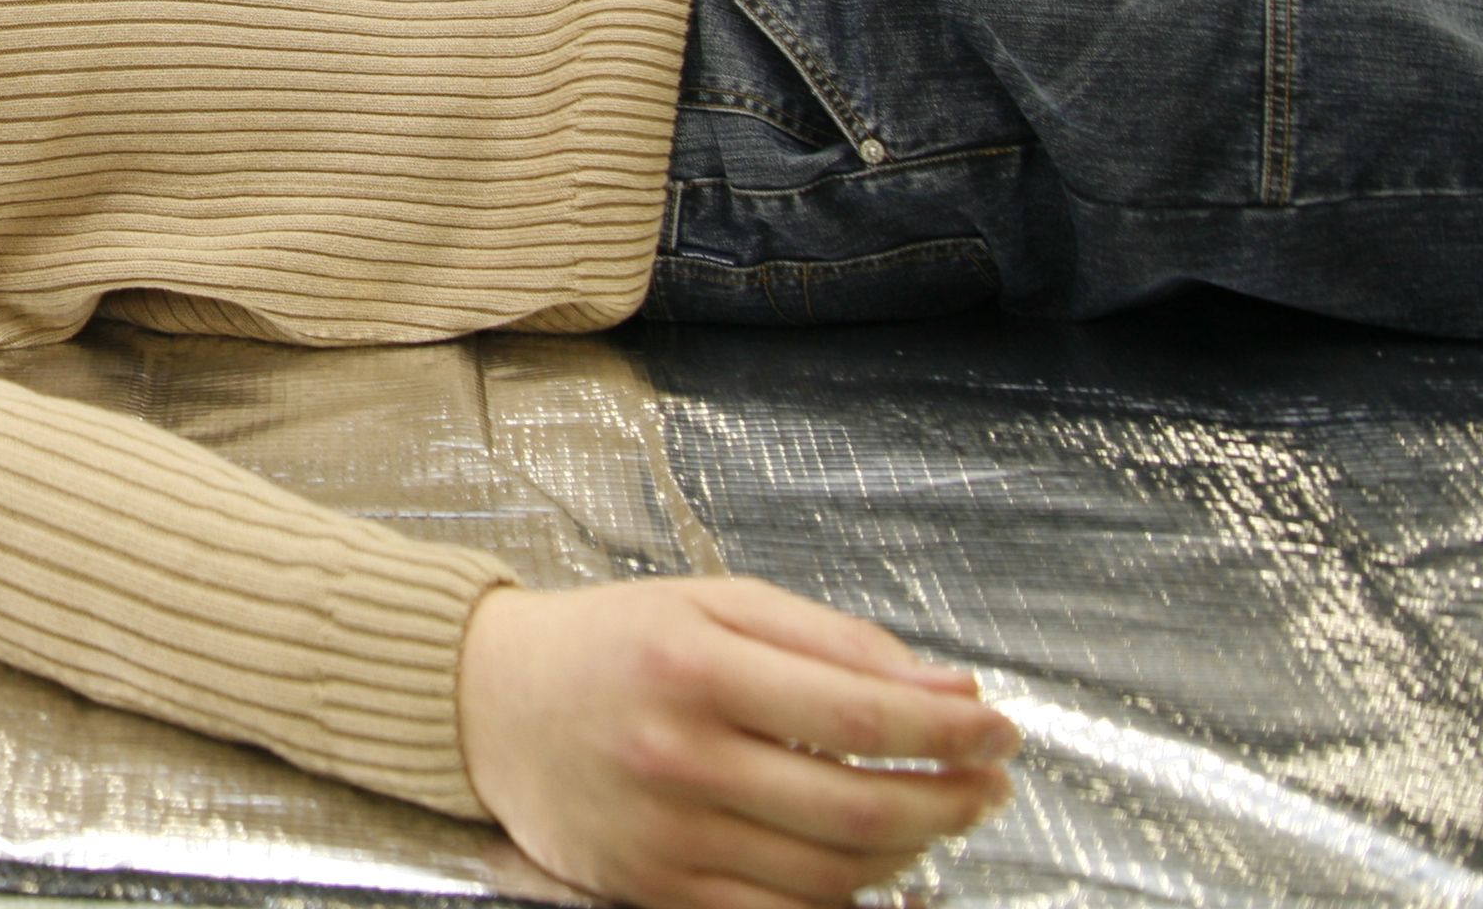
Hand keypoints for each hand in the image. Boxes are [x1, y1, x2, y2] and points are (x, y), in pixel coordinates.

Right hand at [459, 579, 1019, 908]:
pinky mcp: (656, 887)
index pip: (863, 712)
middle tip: (989, 782)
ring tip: (934, 814)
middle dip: (952, 798)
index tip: (999, 726)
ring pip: (833, 870)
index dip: (951, 728)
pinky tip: (865, 858)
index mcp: (695, 662)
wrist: (483, 702)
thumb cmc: (608, 643)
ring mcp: (667, 832)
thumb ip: (830, 639)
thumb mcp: (712, 602)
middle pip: (862, 805)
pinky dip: (843, 893)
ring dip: (911, 849)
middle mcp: (680, 752)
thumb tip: (948, 688)